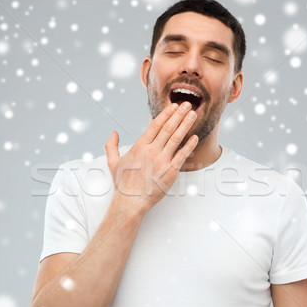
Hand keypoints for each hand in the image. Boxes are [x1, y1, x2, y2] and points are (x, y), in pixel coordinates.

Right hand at [104, 101, 198, 215]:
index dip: (166, 114)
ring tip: (193, 115)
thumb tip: (113, 133)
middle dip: (179, 114)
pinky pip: (182, 156)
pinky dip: (189, 146)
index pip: (156, 125)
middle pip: (168, 128)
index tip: (174, 106)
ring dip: (186, 124)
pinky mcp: (170, 172)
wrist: (131, 201)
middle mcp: (151, 151)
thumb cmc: (123, 184)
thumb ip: (111, 146)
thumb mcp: (113, 162)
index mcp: (139, 146)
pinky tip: (195, 137)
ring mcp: (162, 161)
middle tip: (187, 104)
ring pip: (176, 138)